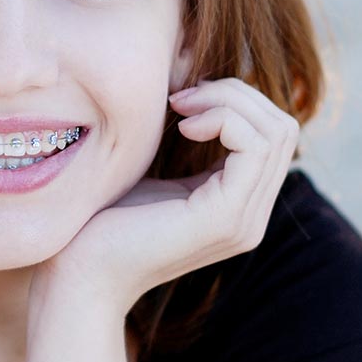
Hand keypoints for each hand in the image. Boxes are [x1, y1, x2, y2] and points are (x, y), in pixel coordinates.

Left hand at [30, 78, 299, 314]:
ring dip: (228, 102)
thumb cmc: (102, 221)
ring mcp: (244, 221)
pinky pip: (256, 147)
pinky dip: (224, 120)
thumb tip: (198, 90)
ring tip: (180, 109)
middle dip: (236, 94)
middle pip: (283, 128)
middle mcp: (252, 217)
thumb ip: (187, 146)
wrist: (78, 271)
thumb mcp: (155, 174)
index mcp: (238, 205)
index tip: (182, 99)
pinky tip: (184, 128)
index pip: (274, 134)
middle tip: (181, 98)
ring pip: (276, 132)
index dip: (236, 100)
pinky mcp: (225, 218)